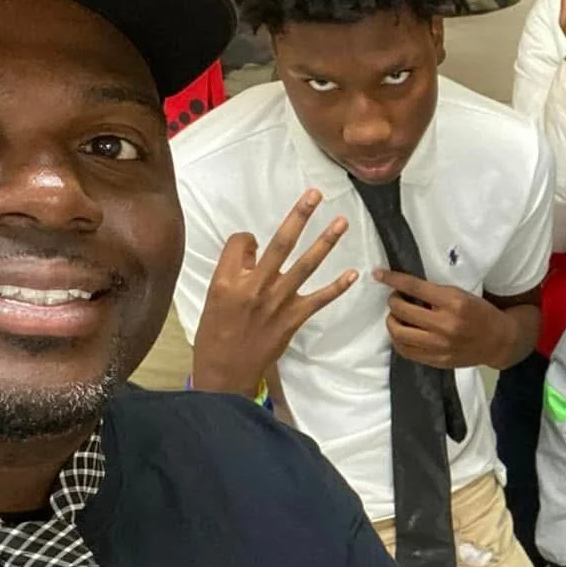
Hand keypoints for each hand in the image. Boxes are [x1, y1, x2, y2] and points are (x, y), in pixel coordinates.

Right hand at [190, 190, 354, 397]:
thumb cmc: (215, 333)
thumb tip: (256, 249)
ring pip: (306, 265)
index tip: (251, 245)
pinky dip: (338, 287)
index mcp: (228, 279)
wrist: (226, 372)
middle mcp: (255, 286)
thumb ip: (235, 270)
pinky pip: (320, 299)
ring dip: (326, 241)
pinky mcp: (294, 318)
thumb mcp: (213, 297)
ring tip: (341, 222)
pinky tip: (353, 274)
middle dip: (299, 216)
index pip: (243, 241)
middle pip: (280, 243)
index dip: (248, 238)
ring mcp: (278, 302)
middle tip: (315, 194)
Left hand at [376, 270, 514, 369]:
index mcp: (453, 303)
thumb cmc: (480, 313)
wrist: (498, 341)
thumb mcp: (462, 295)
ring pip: (399, 333)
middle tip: (396, 299)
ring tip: (397, 317)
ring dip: (392, 321)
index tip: (379, 274)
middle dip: (393, 301)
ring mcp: (440, 345)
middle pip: (402, 310)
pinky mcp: (437, 360)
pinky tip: (403, 332)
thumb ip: (435, 294)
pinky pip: (406, 350)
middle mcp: (445, 325)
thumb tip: (404, 290)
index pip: (415, 287)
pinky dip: (398, 339)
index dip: (393, 279)